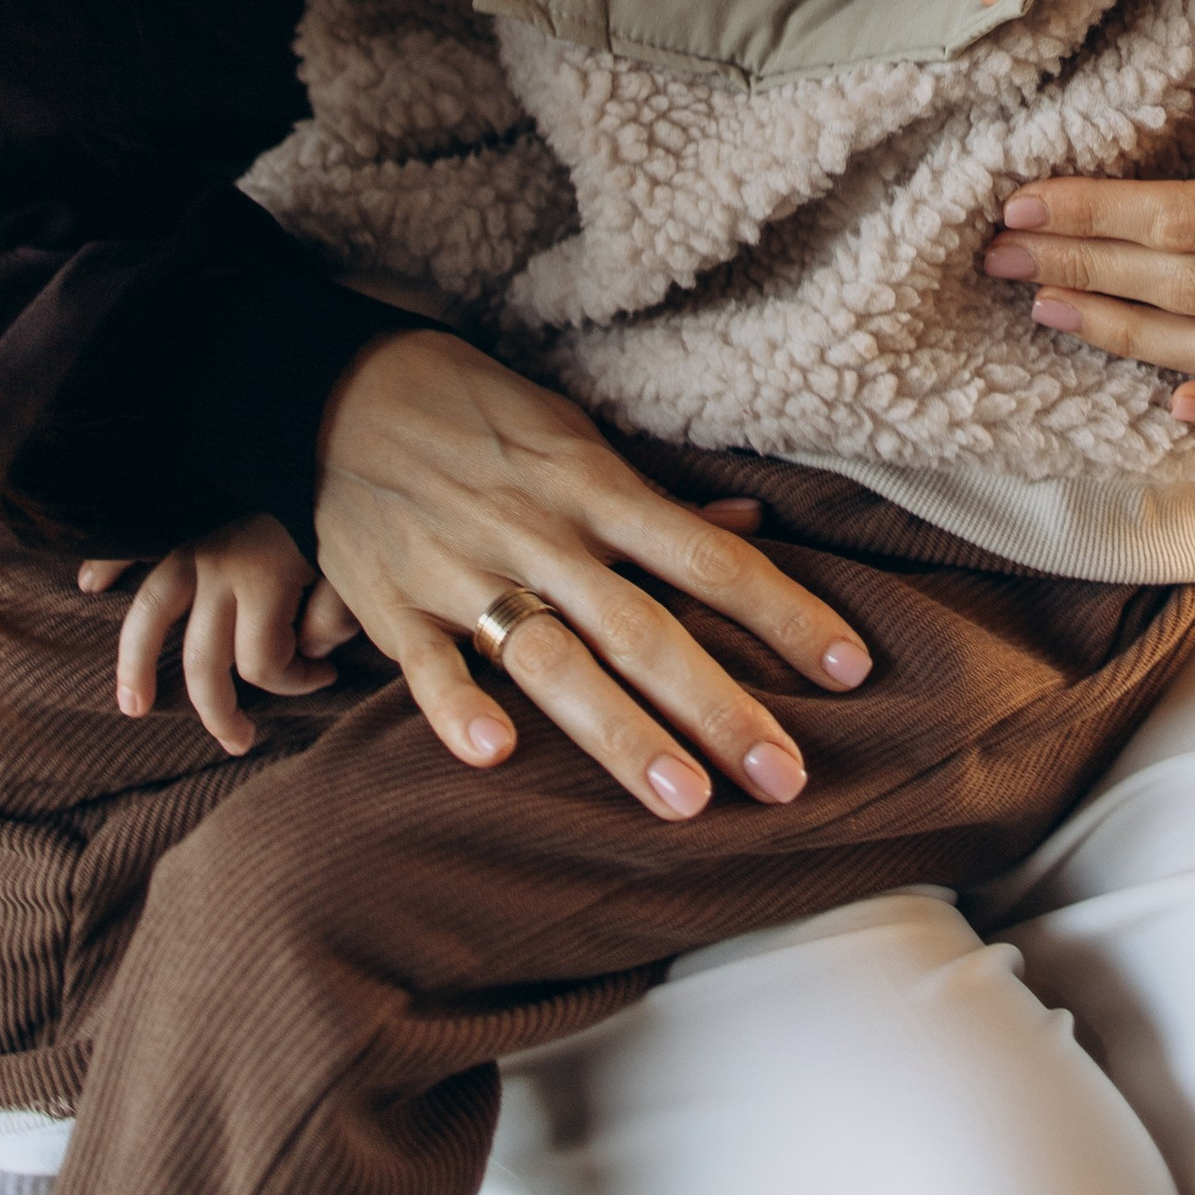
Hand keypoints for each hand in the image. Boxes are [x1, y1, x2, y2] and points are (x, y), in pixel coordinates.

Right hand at [79, 514, 357, 758]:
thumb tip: (312, 652)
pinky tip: (92, 582)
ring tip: (132, 705)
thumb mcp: (356, 555)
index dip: (297, 682)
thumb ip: (337, 612)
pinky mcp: (180, 515)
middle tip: (237, 740)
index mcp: (266, 579)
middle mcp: (219, 568)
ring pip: (149, 616)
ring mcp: (191, 541)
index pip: (265, 664)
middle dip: (220, 712)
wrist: (318, 415)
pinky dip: (107, 563)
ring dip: (135, 665)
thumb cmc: (345, 491)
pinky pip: (132, 544)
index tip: (325, 673)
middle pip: (203, 663)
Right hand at [312, 326, 873, 820]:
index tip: (853, 670)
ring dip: (620, 734)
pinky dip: (456, 708)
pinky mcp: (392, 606)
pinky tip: (495, 757)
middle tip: (786, 779)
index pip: (711, 561)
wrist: (341, 392)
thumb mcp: (578, 440)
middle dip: (720, 707)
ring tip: (684, 802)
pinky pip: (427, 665)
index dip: (785, 614)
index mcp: (599, 489)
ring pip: (554, 661)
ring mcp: (466, 572)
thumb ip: (660, 505)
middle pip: (646, 630)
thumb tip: (753, 530)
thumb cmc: (484, 421)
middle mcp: (544, 535)